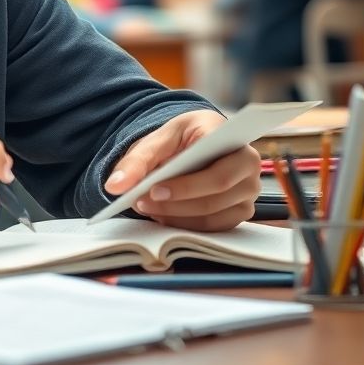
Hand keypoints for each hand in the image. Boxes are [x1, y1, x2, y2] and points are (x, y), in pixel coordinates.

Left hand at [103, 110, 260, 231]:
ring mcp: (247, 193)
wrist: (199, 141)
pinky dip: (184, 224)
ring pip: (212, 215)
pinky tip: (162, 215)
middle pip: (215, 196)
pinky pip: (213, 227)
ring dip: (176, 216)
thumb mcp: (159, 138)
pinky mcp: (239, 211)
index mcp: (233, 141)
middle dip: (175, 203)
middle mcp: (249, 168)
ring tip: (146, 206)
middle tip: (141, 202)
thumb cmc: (183, 137)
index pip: (216, 172)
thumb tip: (114, 186)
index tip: (153, 190)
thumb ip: (137, 160)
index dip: (186, 186)